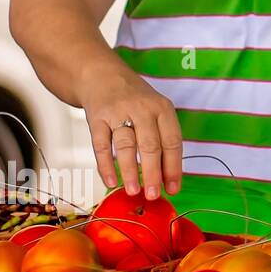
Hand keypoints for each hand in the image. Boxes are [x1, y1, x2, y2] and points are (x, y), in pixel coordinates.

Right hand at [77, 66, 182, 199]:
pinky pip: (101, 145)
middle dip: (153, 173)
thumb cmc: (135, 100)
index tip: (173, 189)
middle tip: (153, 195)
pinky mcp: (96, 117)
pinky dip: (105, 165)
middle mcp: (143, 109)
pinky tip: (110, 181)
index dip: (174, 167)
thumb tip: (168, 177)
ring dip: (130, 171)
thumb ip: (162, 140)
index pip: (173, 141)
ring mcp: (118, 112)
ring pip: (126, 146)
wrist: (102, 75)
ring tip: (133, 191)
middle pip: (151, 145)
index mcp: (163, 109)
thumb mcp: (155, 111)